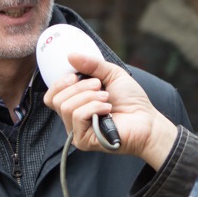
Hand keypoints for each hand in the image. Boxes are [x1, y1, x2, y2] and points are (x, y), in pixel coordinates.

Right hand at [44, 52, 177, 168]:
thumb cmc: (131, 100)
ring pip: (67, 107)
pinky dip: (94, 107)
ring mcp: (76, 131)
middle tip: (100, 86)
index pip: (51, 96)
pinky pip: (78, 116)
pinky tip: (108, 109)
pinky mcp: (83, 141)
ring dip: (89, 97)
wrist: (147, 120)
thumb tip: (70, 55)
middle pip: (57, 99)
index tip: (75, 76)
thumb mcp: (111, 74)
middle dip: (79, 87)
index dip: (59, 83)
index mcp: (75, 104)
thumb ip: (91, 64)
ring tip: (106, 98)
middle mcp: (72, 119)